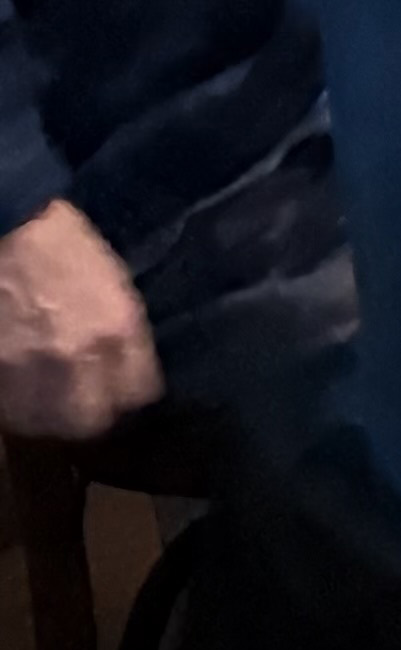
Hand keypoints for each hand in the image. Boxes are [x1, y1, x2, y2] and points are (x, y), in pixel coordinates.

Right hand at [0, 204, 157, 444]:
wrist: (9, 226)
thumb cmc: (64, 249)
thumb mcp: (114, 285)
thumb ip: (124, 332)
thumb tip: (128, 371)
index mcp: (120, 330)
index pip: (140, 393)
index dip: (130, 396)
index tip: (123, 393)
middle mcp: (79, 357)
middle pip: (91, 420)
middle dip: (89, 414)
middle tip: (82, 404)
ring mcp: (29, 368)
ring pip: (46, 423)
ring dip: (48, 416)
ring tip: (48, 401)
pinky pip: (13, 410)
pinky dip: (18, 407)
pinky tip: (21, 392)